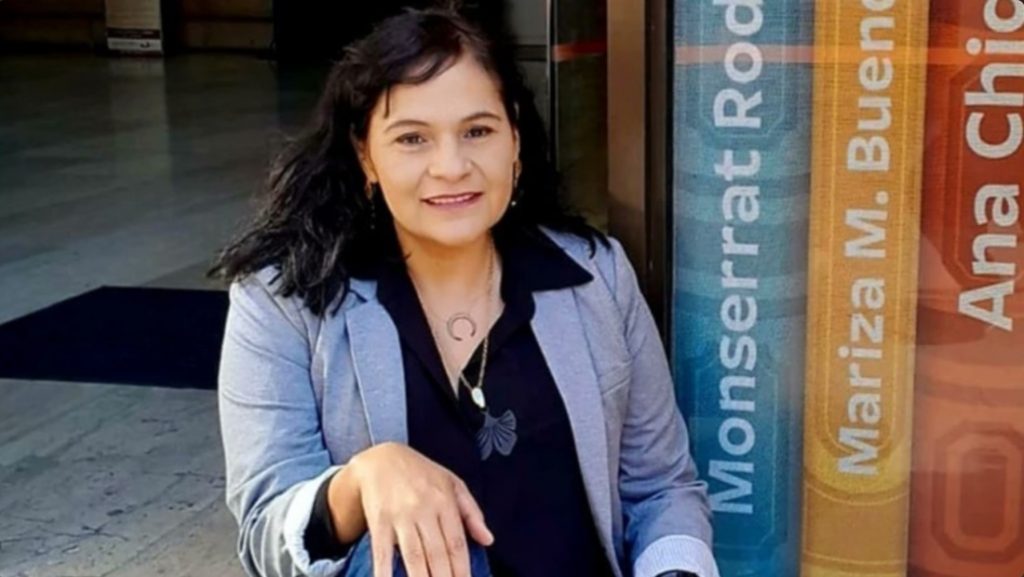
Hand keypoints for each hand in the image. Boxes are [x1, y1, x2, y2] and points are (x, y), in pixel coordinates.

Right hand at [337, 442, 493, 576]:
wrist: (381, 458)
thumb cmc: (421, 474)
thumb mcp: (452, 483)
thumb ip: (471, 512)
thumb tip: (488, 540)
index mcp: (445, 501)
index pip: (457, 543)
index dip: (462, 570)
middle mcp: (424, 509)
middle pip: (437, 553)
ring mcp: (400, 515)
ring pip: (414, 555)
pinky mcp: (379, 520)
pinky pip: (382, 550)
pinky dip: (385, 571)